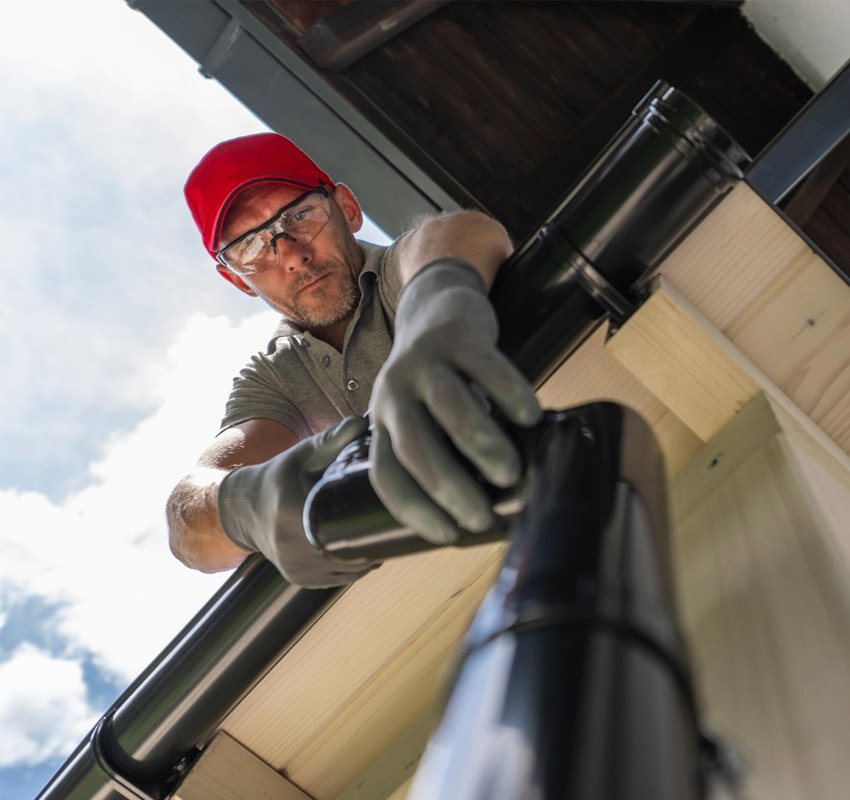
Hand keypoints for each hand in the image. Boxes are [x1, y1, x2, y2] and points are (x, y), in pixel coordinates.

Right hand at [217, 416, 379, 586]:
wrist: (244, 509)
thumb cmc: (280, 477)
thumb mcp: (303, 454)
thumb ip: (332, 440)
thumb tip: (363, 423)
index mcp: (293, 513)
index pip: (346, 528)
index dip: (372, 525)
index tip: (389, 513)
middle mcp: (292, 547)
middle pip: (353, 552)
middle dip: (375, 539)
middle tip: (394, 521)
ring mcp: (296, 569)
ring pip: (349, 570)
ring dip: (368, 555)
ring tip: (380, 532)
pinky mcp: (299, 580)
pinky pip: (338, 578)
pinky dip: (353, 565)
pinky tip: (361, 546)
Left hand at [369, 258, 541, 544]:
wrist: (437, 306)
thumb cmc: (438, 381)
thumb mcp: (422, 415)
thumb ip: (445, 451)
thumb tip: (488, 511)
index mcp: (383, 422)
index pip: (386, 474)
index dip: (413, 510)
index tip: (449, 535)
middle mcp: (394, 393)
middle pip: (414, 446)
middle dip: (449, 489)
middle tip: (482, 518)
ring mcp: (424, 362)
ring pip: (450, 407)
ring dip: (481, 447)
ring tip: (509, 474)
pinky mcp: (458, 337)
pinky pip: (487, 367)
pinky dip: (511, 395)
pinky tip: (530, 418)